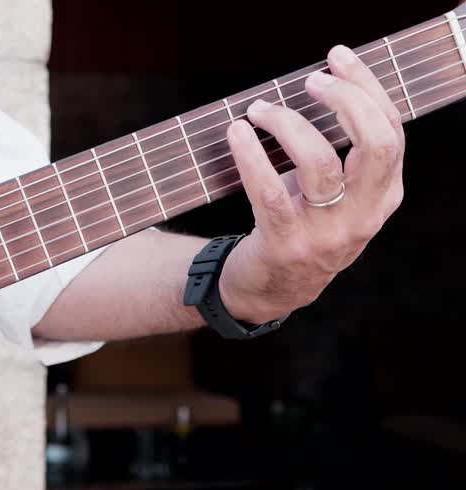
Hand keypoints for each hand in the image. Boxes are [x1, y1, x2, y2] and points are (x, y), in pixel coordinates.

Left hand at [218, 44, 404, 323]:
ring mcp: (325, 233)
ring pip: (320, 163)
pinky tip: (237, 133)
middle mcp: (362, 215)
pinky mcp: (284, 244)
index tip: (338, 58)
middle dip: (345, 99)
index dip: (367, 88)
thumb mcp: (338, 197)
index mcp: (383, 197)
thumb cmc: (301, 227)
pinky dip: (252, 156)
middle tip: (310, 80)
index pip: (391, 131)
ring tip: (258, 109)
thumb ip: (343, 155)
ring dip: (287, 124)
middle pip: (374, 142)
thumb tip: (323, 86)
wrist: (270, 291)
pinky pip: (269, 192)